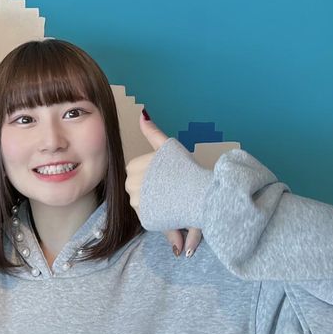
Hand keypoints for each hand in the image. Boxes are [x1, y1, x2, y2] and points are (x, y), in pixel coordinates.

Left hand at [125, 110, 201, 257]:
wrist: (202, 194)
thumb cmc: (188, 168)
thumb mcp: (169, 146)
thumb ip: (152, 131)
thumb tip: (142, 114)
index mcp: (133, 166)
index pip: (138, 172)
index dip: (154, 175)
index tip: (169, 176)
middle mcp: (130, 184)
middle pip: (140, 188)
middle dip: (155, 190)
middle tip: (175, 189)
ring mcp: (137, 203)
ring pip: (146, 204)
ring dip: (159, 204)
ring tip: (176, 200)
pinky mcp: (146, 219)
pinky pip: (150, 217)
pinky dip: (161, 216)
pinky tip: (174, 212)